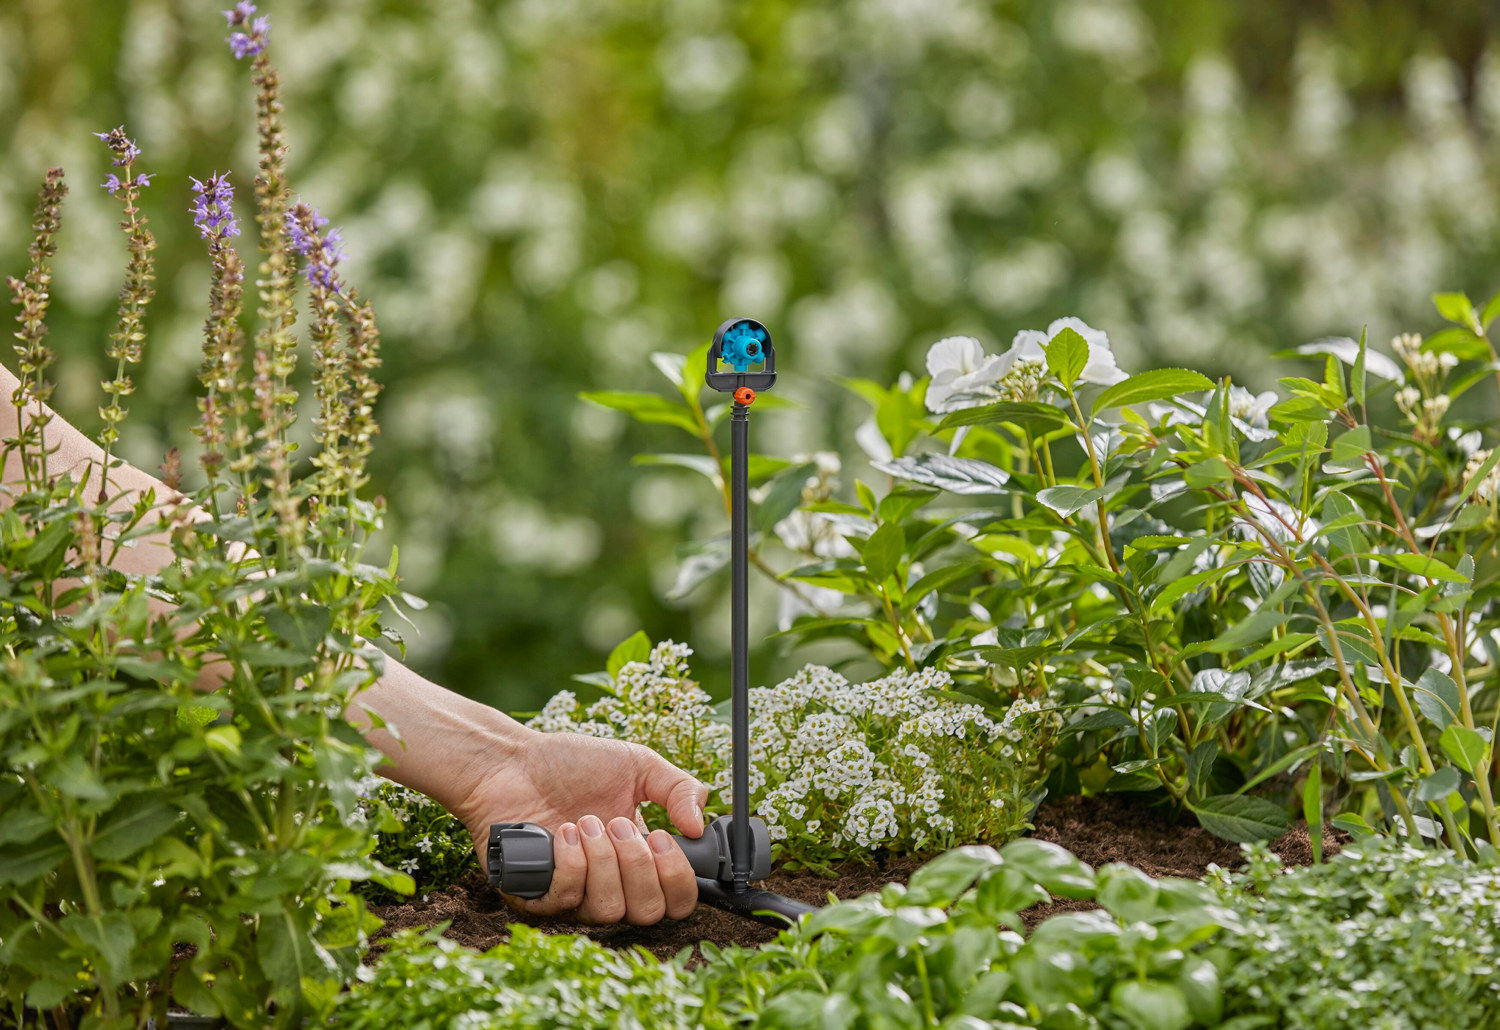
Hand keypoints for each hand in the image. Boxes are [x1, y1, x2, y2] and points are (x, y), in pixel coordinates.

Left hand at [447, 730, 708, 924]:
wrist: (511, 762)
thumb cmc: (569, 765)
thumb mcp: (637, 765)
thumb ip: (679, 788)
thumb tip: (699, 827)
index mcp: (640, 859)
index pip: (678, 900)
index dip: (680, 878)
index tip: (665, 837)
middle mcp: (611, 884)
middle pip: (650, 912)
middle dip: (639, 865)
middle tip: (618, 822)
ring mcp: (574, 896)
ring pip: (610, 910)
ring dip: (603, 859)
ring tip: (584, 821)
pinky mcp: (537, 898)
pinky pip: (568, 899)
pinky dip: (571, 862)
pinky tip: (561, 833)